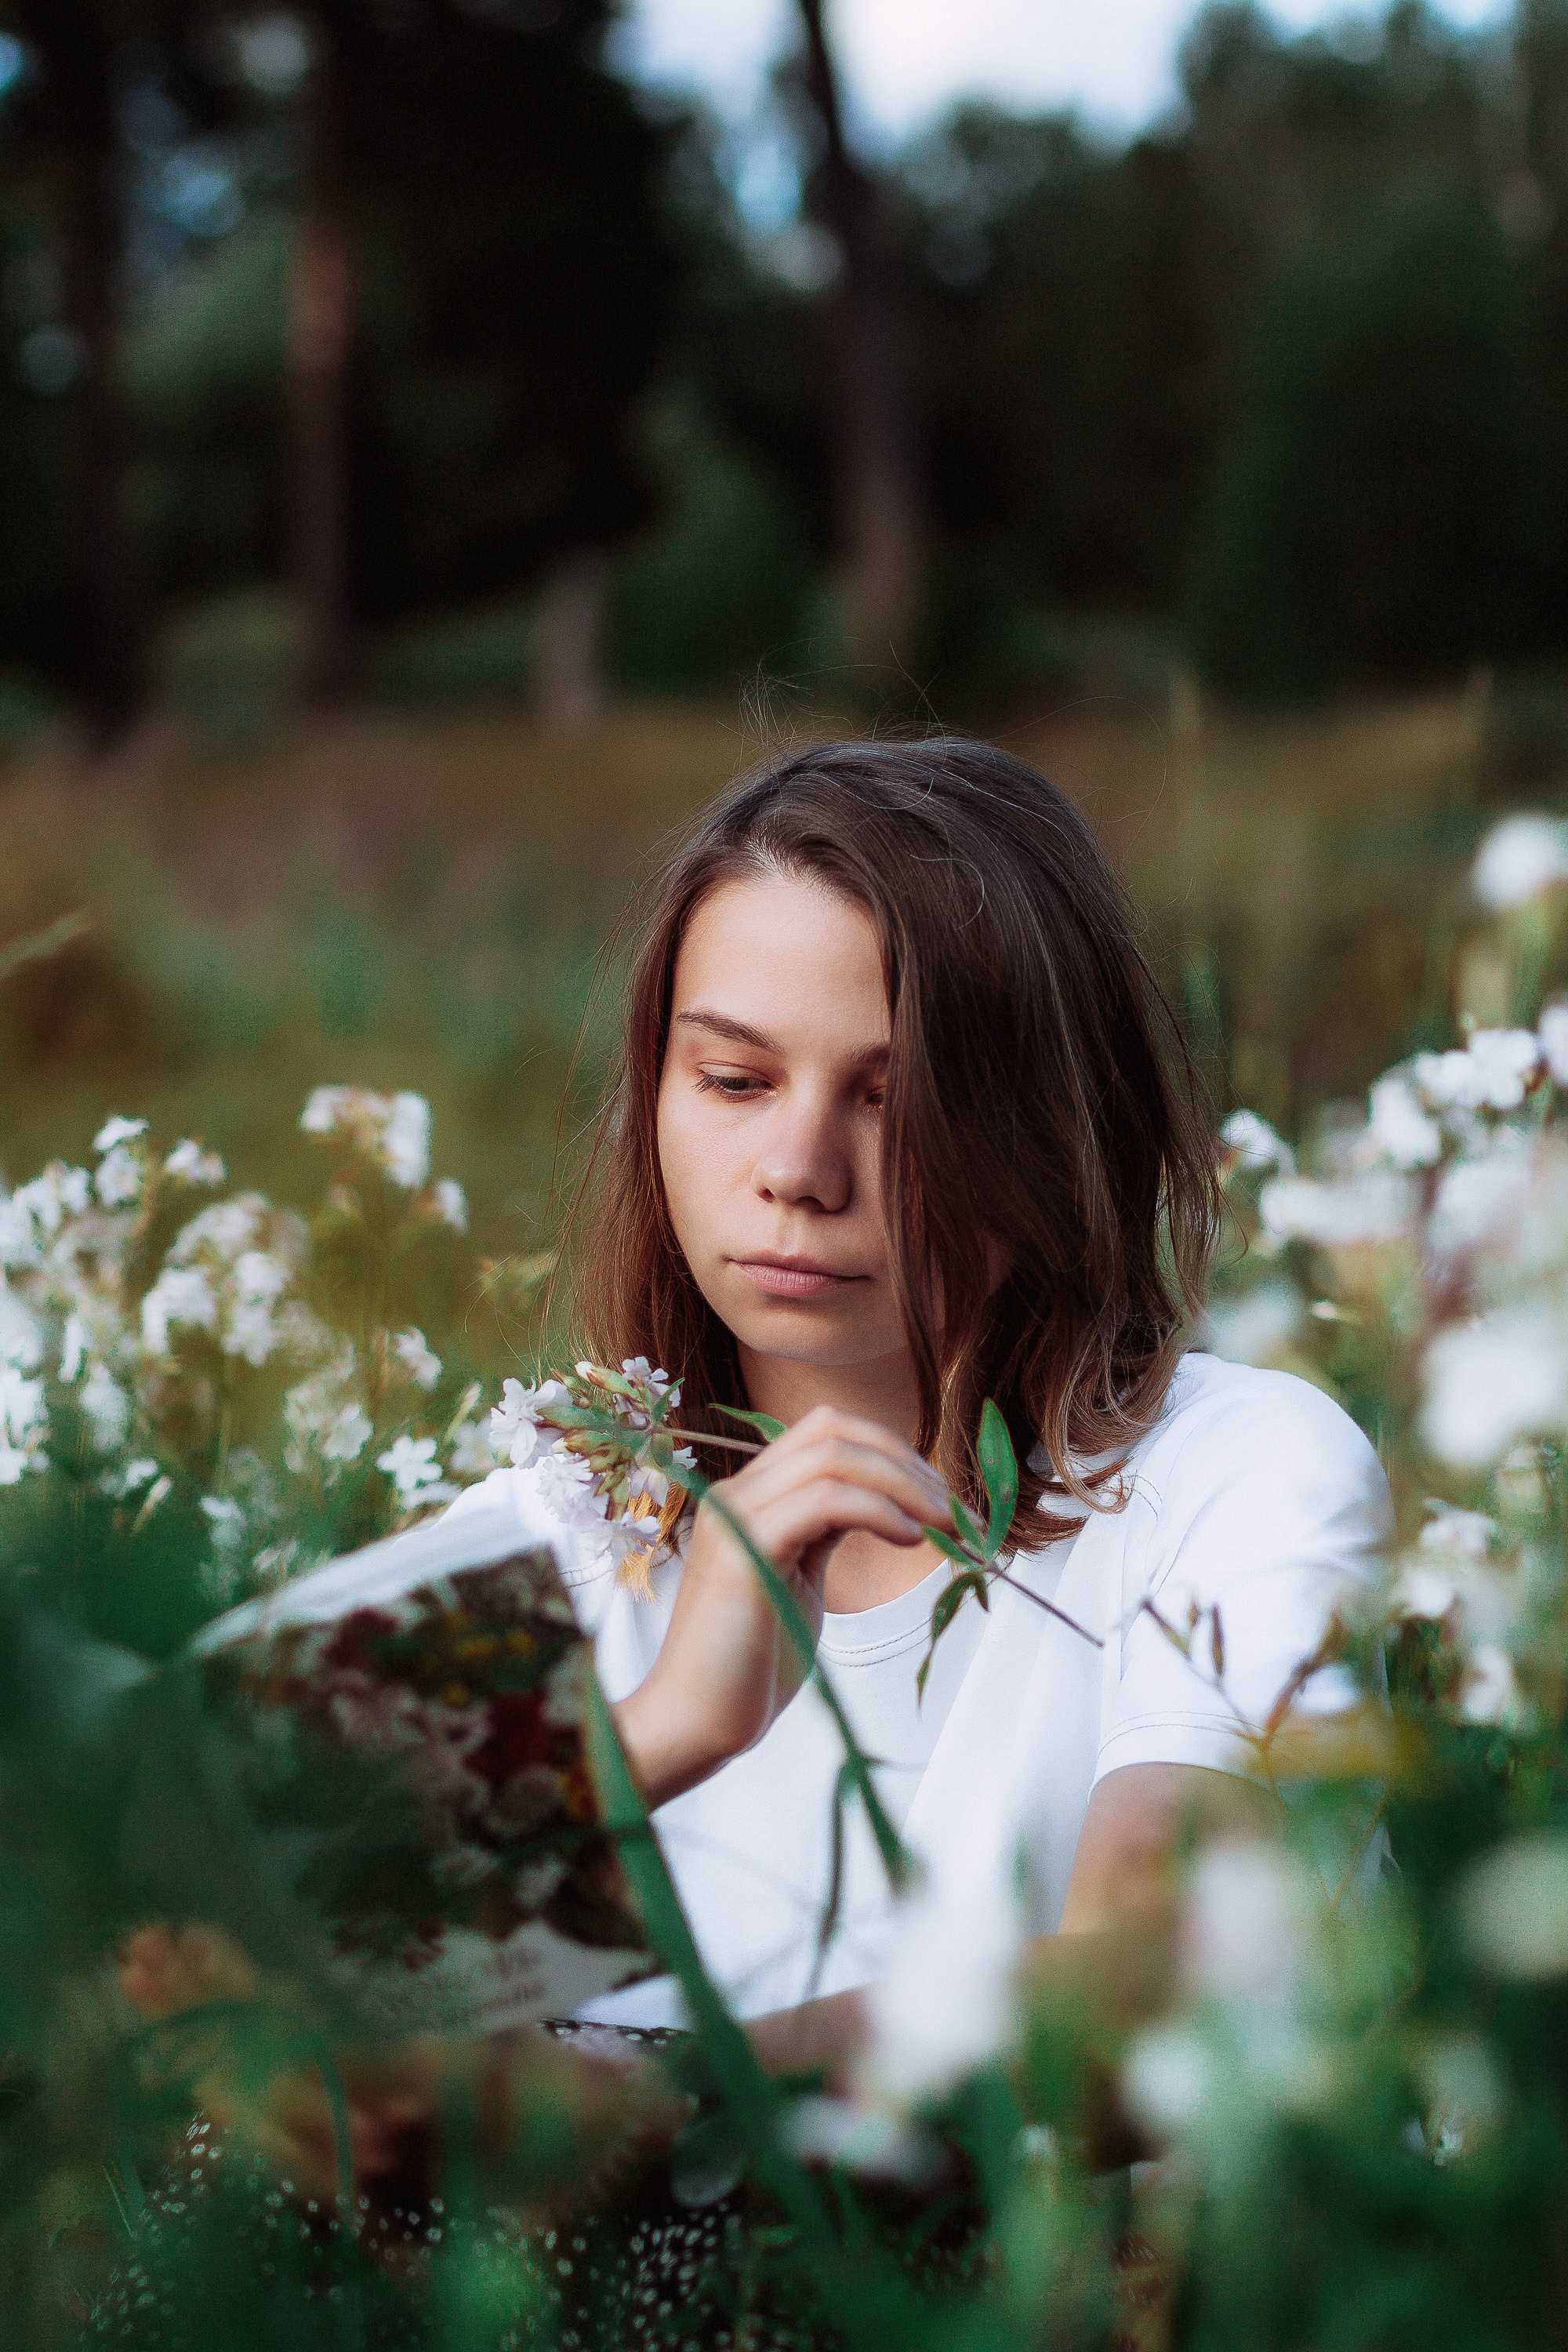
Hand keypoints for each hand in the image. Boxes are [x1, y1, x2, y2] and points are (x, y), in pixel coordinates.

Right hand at [611, 1405, 949, 1807]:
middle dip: (905, 1460)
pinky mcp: (745, 1549)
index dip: (891, 1451)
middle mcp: (737, 1493)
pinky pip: (824, 1500)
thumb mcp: (798, 1578)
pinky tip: (909, 1538)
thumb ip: (825, 1533)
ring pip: (832, 1456)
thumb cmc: (748, 1665)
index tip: (939, 1497)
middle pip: (832, 1429)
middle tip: (955, 1510)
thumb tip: (886, 1508)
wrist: (694, 1723)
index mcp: (750, 1496)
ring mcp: (736, 1516)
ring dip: (904, 1483)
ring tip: (945, 1524)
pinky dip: (879, 1509)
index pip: (825, 1431)